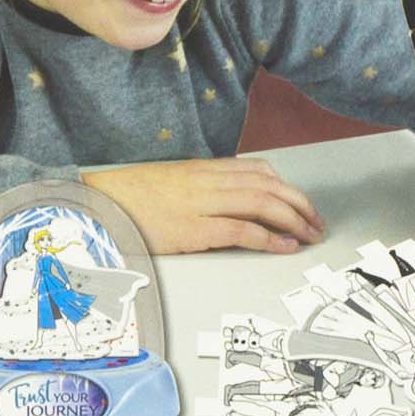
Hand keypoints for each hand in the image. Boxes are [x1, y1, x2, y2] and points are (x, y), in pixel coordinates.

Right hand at [83, 158, 325, 255]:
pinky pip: (242, 231)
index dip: (287, 188)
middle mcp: (207, 181)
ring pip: (262, 204)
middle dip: (300, 205)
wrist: (98, 203)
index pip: (259, 171)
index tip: (301, 204)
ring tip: (308, 235)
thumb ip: (201, 188)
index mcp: (203, 169)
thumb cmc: (130, 198)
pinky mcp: (194, 229)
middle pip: (269, 186)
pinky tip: (283, 246)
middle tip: (316, 223)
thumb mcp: (171, 184)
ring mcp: (202, 204)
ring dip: (293, 221)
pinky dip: (269, 238)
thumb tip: (227, 201)